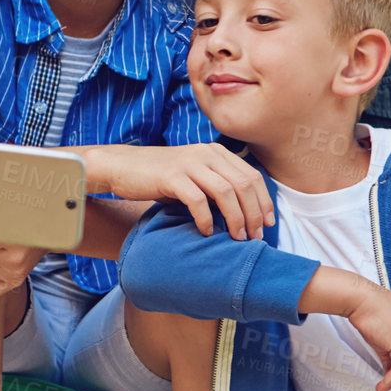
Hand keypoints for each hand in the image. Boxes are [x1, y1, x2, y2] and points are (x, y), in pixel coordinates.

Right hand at [81, 143, 272, 239]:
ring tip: (236, 238)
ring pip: (226, 192)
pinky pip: (198, 200)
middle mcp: (206, 153)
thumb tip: (244, 213)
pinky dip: (206, 219)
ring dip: (235, 218)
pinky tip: (206, 232)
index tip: (267, 224)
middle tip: (254, 237)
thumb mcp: (194, 176)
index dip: (264, 201)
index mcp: (216, 152)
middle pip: (244, 184)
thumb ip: (216, 186)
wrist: (123, 167)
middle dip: (254, 214)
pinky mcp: (171, 176)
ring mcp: (189, 163)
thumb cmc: (160, 177)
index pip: (252, 176)